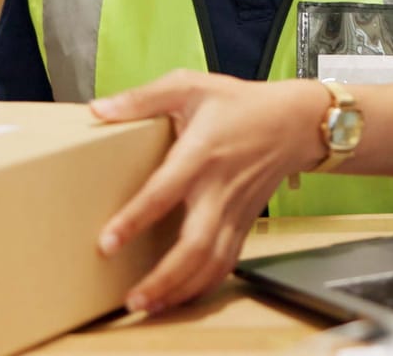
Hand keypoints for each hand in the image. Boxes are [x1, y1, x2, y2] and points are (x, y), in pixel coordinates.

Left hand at [90, 72, 329, 314]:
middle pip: (195, 244)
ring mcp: (235, 210)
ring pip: (212, 262)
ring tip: (149, 305)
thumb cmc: (242, 104)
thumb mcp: (190, 86)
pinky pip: (227, 263)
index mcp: (201, 153)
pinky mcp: (244, 223)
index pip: (164, 192)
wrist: (294, 122)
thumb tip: (99, 110)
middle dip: (164, 277)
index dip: (135, 219)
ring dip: (181, 289)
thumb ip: (142, 98)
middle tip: (133, 298)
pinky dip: (204, 286)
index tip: (108, 241)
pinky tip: (181, 297)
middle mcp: (219, 188)